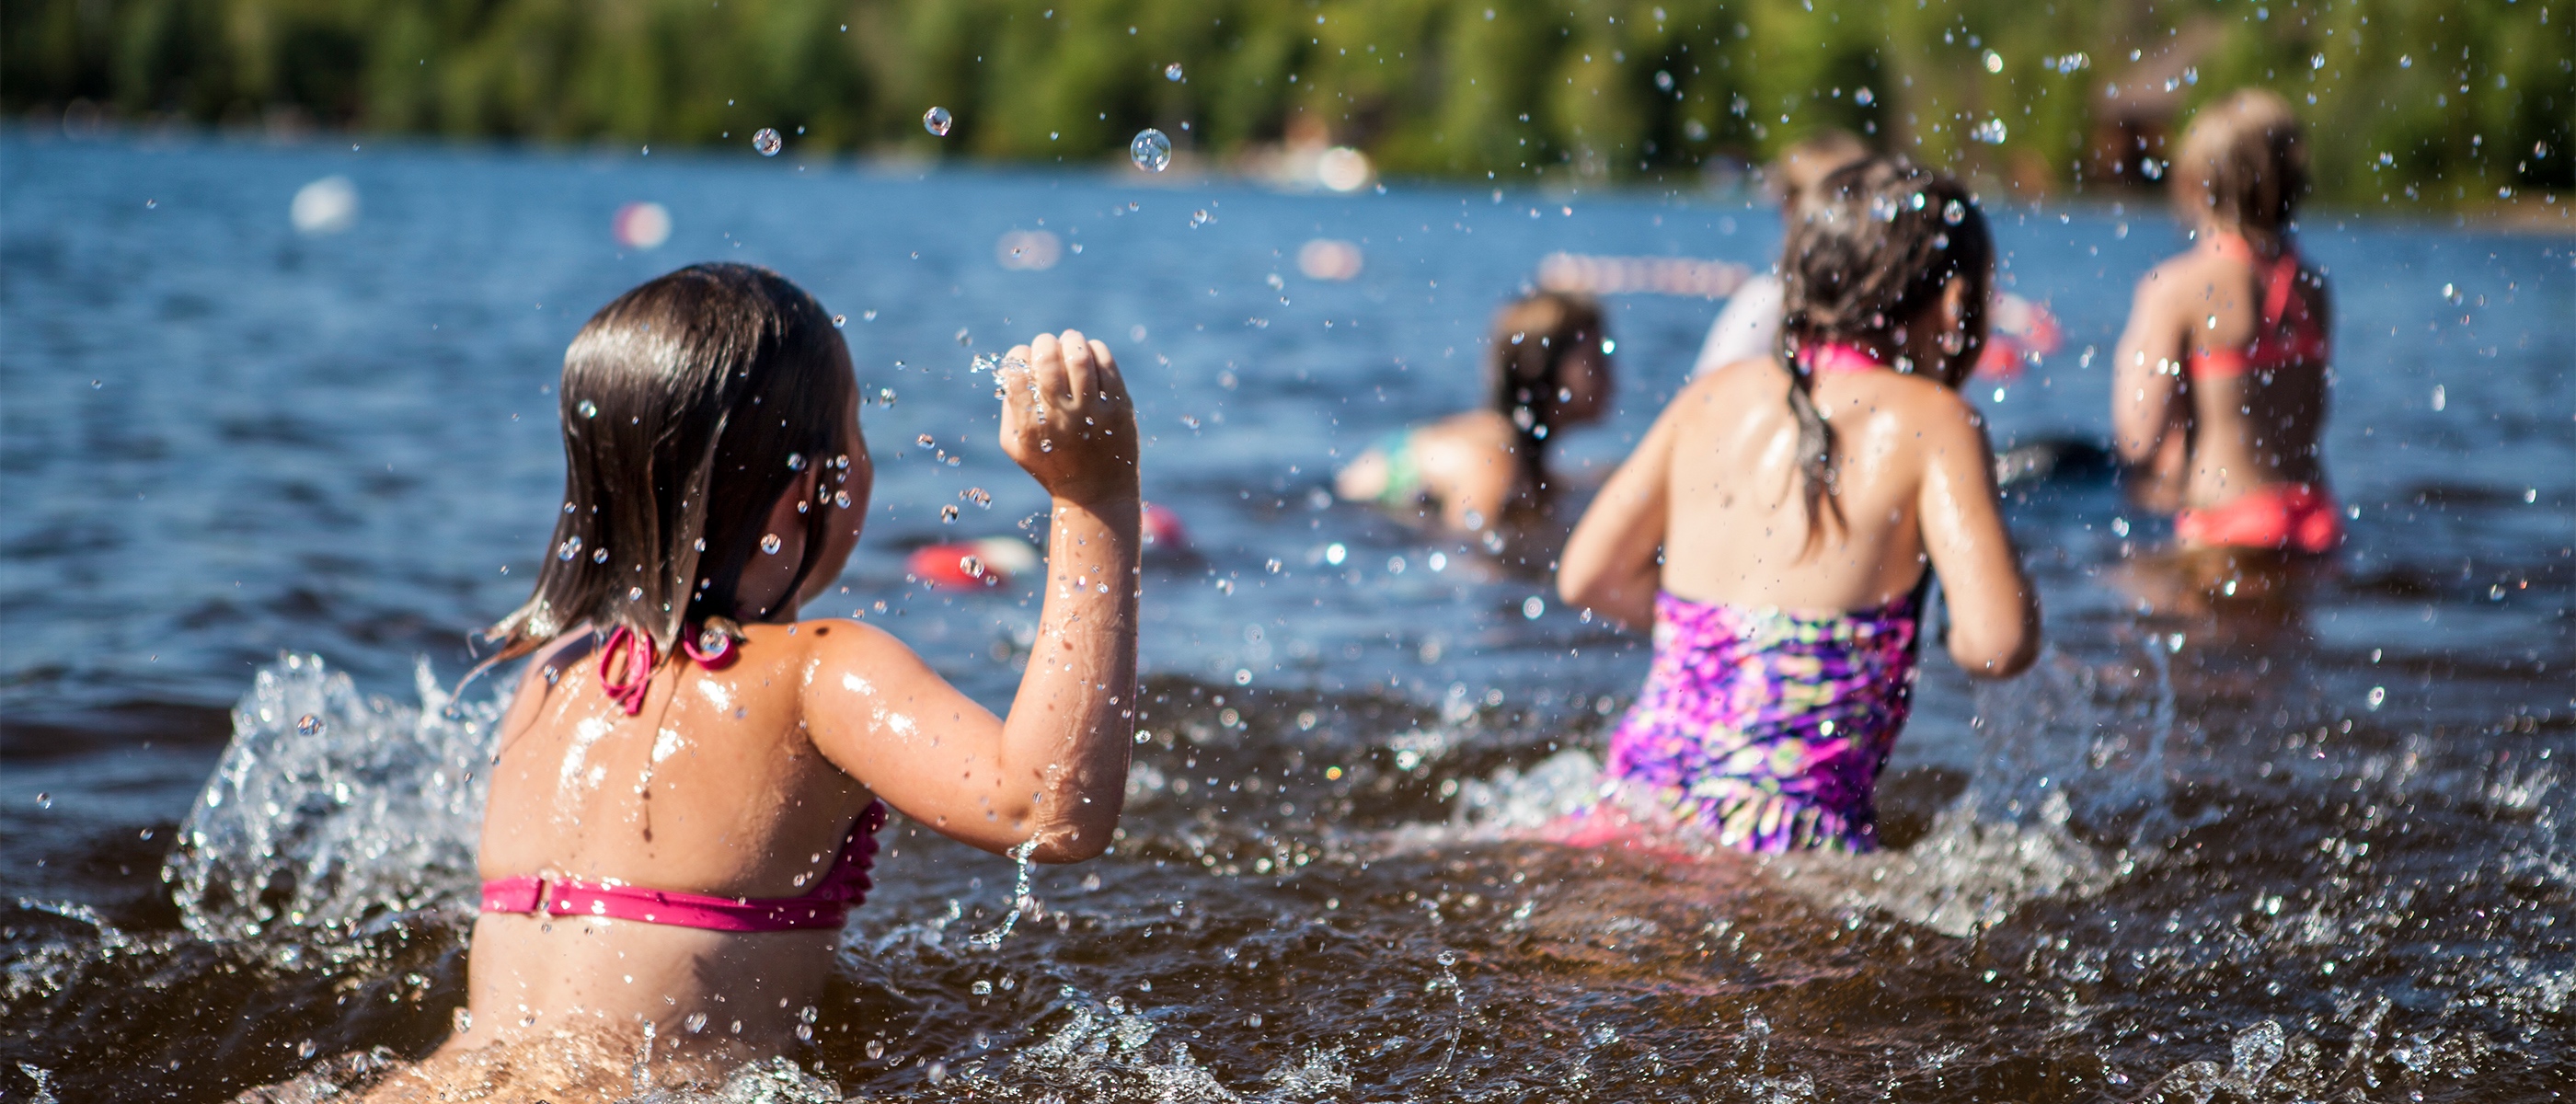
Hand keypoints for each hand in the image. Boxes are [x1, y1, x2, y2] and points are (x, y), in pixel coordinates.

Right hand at [997, 331, 1137, 503]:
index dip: (1018, 356)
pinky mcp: (1119, 408)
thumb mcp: (1015, 444)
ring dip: (1071, 340)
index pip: (1016, 373)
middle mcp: (1061, 419)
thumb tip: (1013, 365)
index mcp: (1031, 428)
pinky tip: (1090, 355)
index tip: (1024, 358)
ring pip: (1080, 355)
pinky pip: (1107, 363)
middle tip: (1047, 346)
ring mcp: (1093, 413)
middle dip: (1044, 343)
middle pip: (1047, 359)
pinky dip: (1095, 349)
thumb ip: (1008, 406)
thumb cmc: (1050, 465)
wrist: (1096, 495)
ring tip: (1070, 342)